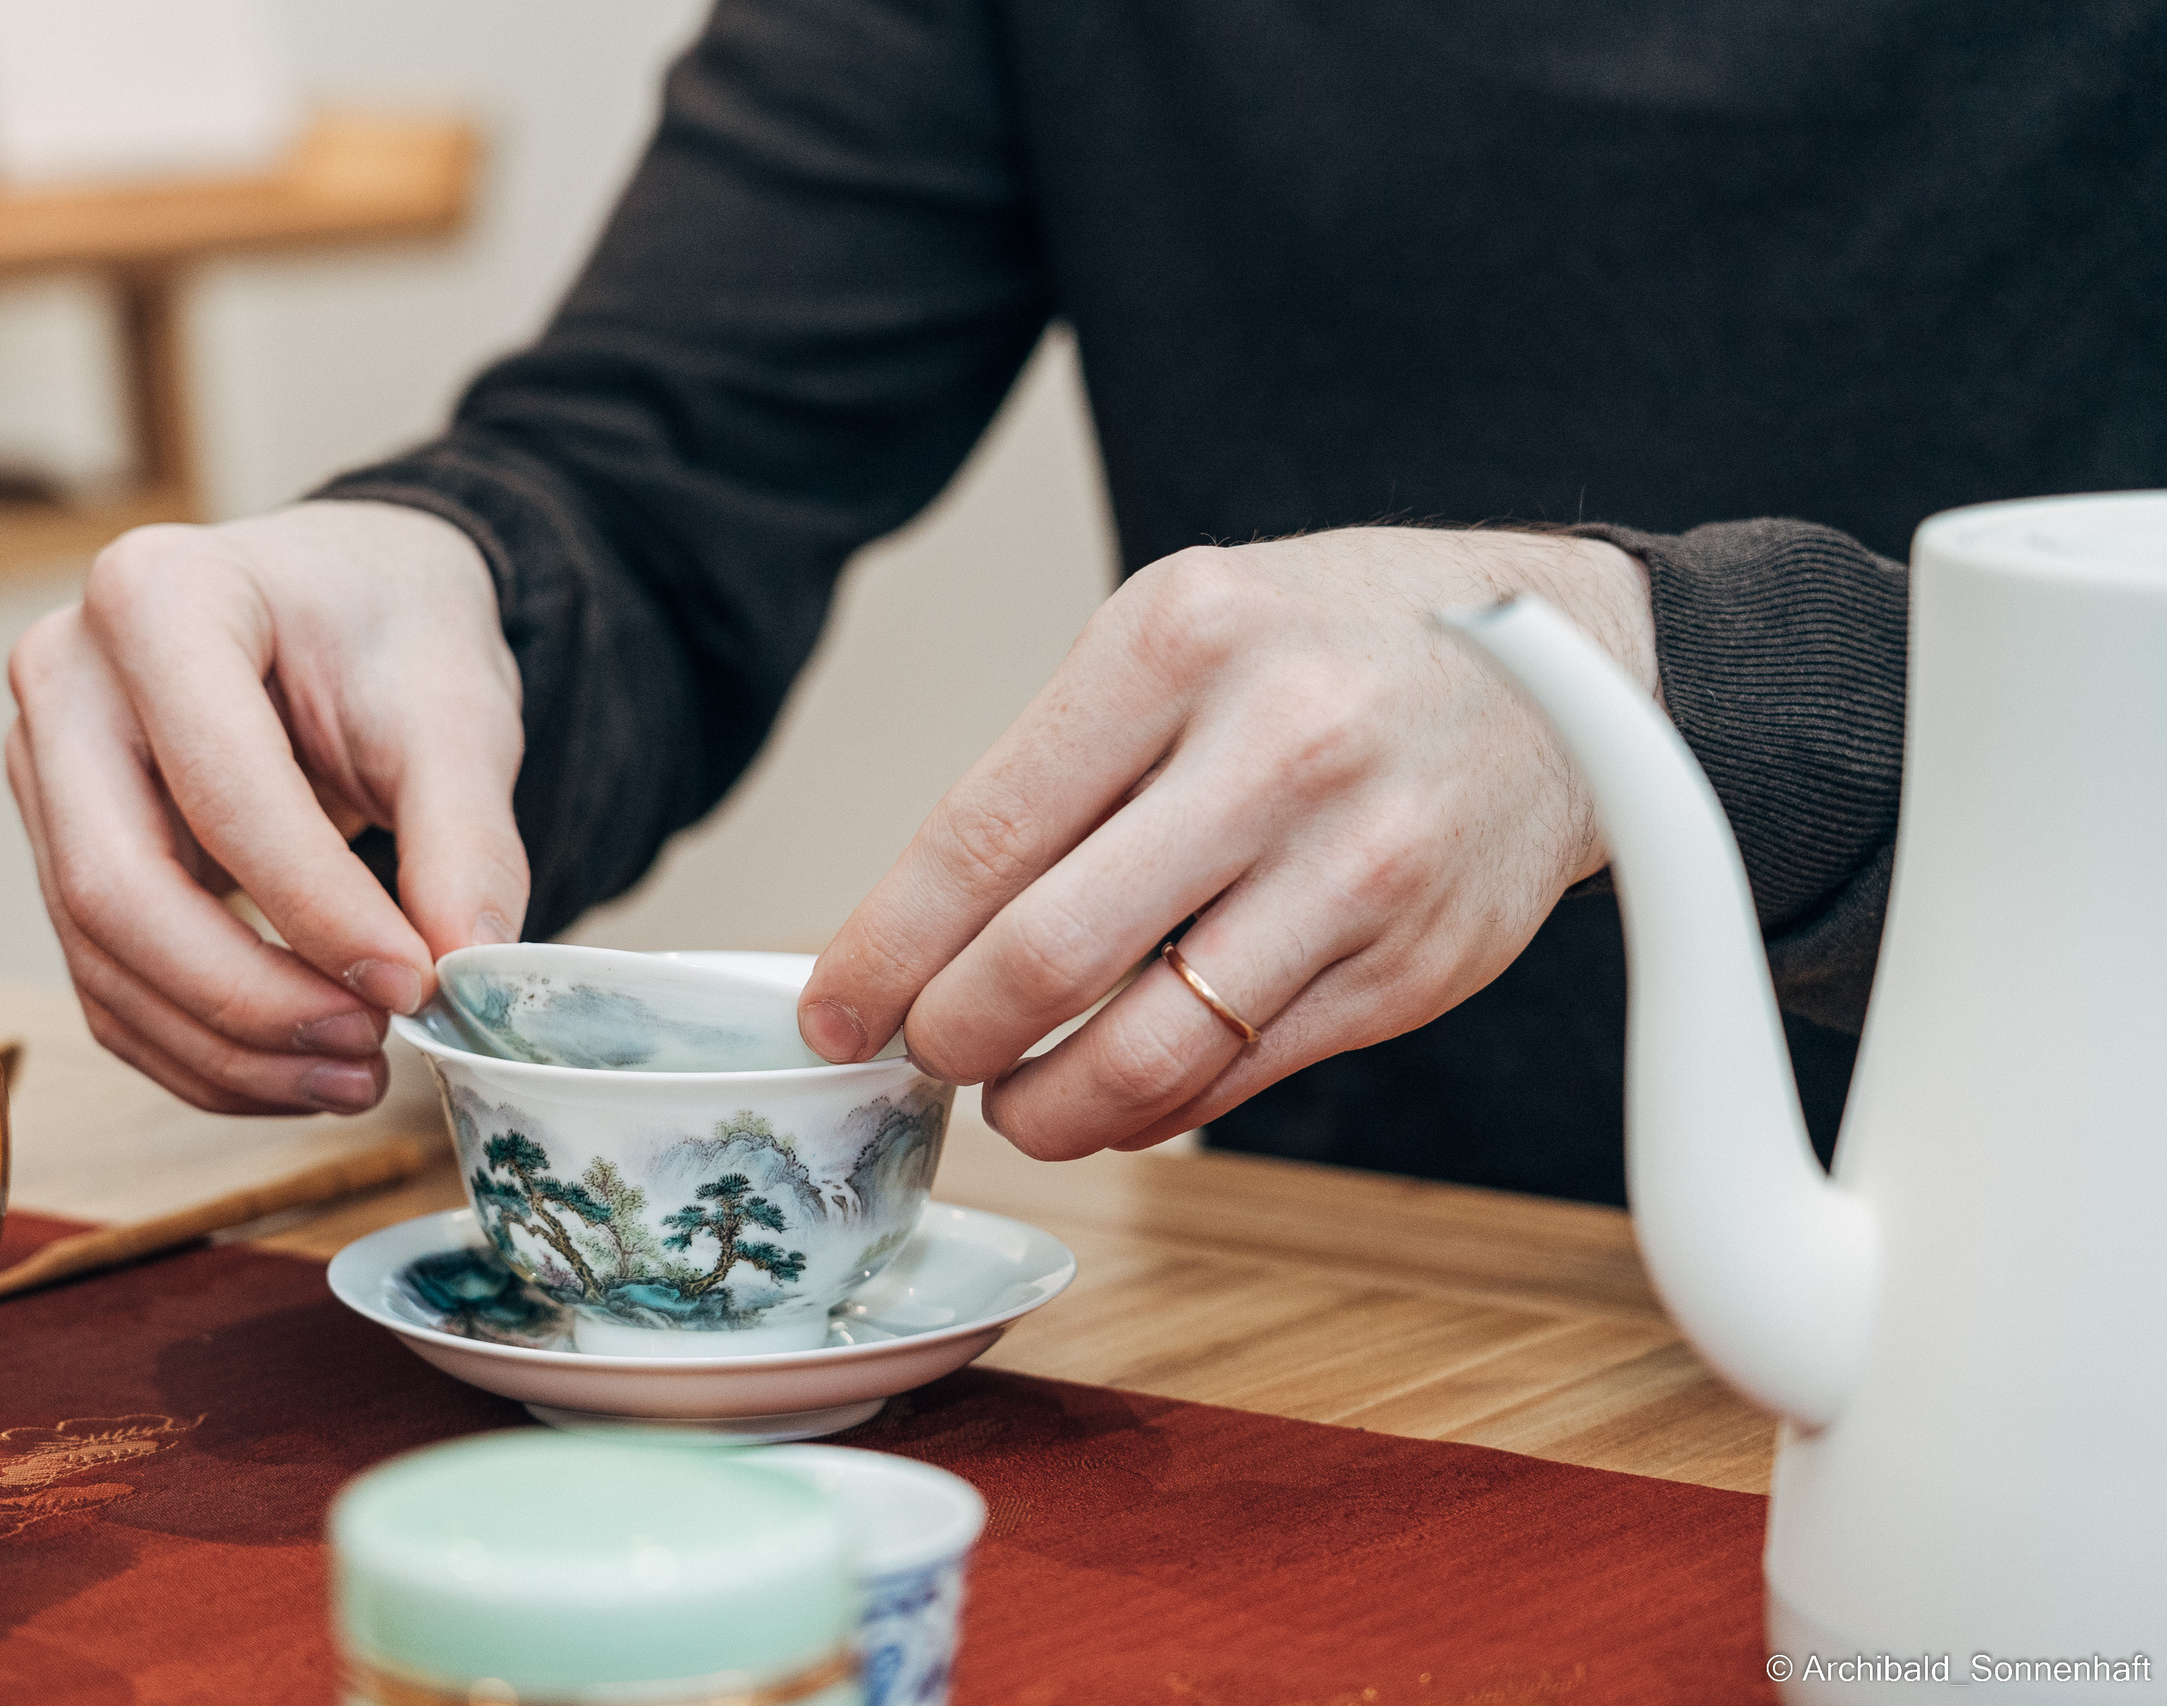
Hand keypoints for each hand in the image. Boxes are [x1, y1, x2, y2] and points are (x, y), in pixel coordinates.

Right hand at [6, 500, 526, 1113]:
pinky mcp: (63, 852)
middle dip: (250, 1000)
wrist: (350, 603)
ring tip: (357, 1075)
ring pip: (105, 958)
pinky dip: (205, 1052)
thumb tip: (467, 972)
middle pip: (120, 888)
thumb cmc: (393, 630)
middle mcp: (68, 680)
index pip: (222, 789)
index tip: (417, 982)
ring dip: (230, 1049)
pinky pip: (111, 984)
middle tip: (372, 1047)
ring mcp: (46, 771)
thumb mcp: (457, 712)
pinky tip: (300, 1073)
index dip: (318, 909)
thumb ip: (466, 841)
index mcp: (159, 596)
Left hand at [798, 527, 1654, 1158]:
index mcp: (1180, 641)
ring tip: (1013, 1097)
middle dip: (949, 1036)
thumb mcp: (1181, 631)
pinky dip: (1152, 1107)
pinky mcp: (1414, 968)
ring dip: (1044, 1107)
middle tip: (922, 1051)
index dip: (885, 949)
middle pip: (1046, 957)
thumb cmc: (1333, 647)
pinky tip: (1119, 1087)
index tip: (836, 1009)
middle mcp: (1277, 749)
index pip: (984, 836)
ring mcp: (1358, 868)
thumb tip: (920, 933)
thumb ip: (1061, 766)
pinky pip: (1238, 1080)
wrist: (1568, 668)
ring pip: (1146, 1055)